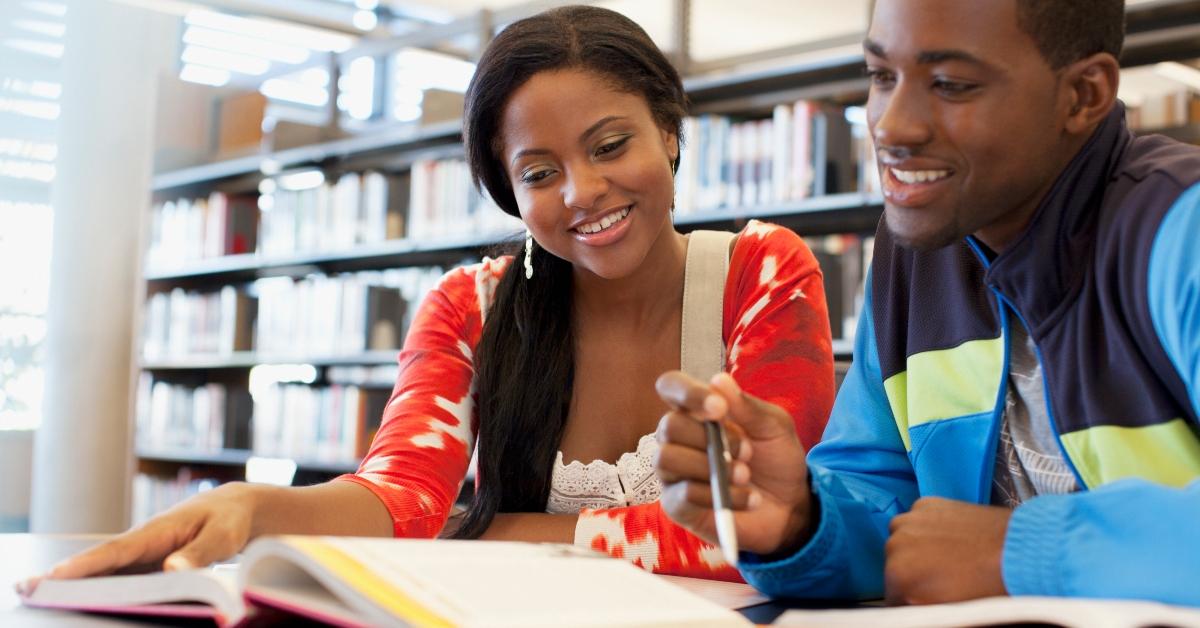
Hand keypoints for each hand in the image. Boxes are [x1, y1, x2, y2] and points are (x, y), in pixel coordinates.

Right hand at [18, 482, 261, 592]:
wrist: (234, 509)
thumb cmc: (228, 520)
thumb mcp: (224, 535)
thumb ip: (200, 552)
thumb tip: (172, 569)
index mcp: (158, 531)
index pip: (118, 550)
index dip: (88, 564)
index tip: (58, 575)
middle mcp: (143, 542)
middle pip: (101, 562)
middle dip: (66, 576)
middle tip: (27, 588)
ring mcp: (142, 554)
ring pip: (106, 571)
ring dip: (76, 584)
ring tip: (37, 595)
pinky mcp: (146, 565)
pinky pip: (120, 577)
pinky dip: (98, 587)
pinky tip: (78, 600)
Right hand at [654, 371, 812, 555]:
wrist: (790, 507)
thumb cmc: (776, 460)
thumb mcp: (774, 428)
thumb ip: (748, 407)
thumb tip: (719, 380)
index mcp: (698, 411)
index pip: (671, 386)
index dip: (686, 392)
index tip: (719, 408)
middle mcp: (679, 439)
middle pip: (668, 426)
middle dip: (709, 438)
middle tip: (746, 452)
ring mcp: (675, 473)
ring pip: (666, 459)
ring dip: (709, 466)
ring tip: (745, 475)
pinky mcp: (678, 505)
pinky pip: (682, 495)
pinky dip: (718, 496)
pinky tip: (746, 499)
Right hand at [885, 497, 1010, 604]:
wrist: (1016, 551)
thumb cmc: (986, 585)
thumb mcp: (947, 608)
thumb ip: (917, 606)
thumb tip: (910, 603)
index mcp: (898, 574)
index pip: (891, 595)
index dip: (909, 598)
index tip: (924, 597)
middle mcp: (896, 542)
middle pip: (894, 564)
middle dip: (913, 571)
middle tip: (941, 578)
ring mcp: (910, 519)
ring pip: (902, 539)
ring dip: (916, 547)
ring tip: (947, 555)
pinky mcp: (926, 503)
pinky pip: (916, 519)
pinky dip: (927, 527)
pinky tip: (950, 537)